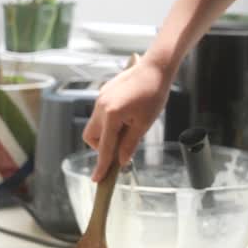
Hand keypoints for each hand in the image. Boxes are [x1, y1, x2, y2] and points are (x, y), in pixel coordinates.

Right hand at [82, 55, 171, 180]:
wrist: (155, 68)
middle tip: (121, 147)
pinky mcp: (104, 93)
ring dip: (106, 134)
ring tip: (128, 129)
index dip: (101, 165)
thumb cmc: (153, 94)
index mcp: (111, 115)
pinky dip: (109, 122)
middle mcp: (100, 107)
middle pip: (92, 137)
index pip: (104, 147)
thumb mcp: (144, 124)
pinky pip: (100, 114)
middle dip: (102, 147)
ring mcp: (100, 99)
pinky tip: (127, 117)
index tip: (97, 179)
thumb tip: (121, 161)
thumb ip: (130, 144)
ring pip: (95, 125)